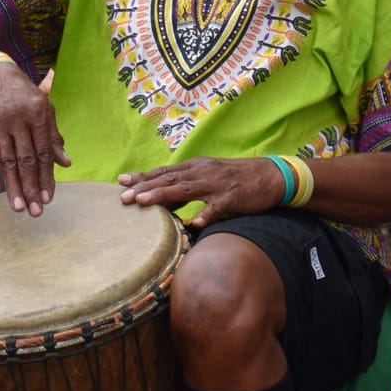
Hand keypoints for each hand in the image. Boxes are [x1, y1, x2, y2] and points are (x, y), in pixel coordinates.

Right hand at [0, 63, 70, 214]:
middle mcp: (19, 118)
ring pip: (7, 160)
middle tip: (35, 211)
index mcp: (39, 113)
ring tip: (18, 207)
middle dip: (32, 188)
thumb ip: (53, 136)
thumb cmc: (21, 94)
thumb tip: (65, 163)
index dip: (47, 177)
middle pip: (27, 160)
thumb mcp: (43, 108)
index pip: (44, 152)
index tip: (48, 198)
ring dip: (13, 186)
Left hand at [118, 157, 287, 227]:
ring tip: (145, 202)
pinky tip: (195, 224)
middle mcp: (203, 172)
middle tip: (124, 196)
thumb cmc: (236, 179)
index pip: (164, 171)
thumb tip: (162, 200)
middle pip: (169, 178)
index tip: (122, 181)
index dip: (143, 176)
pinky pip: (217, 207)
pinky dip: (206, 214)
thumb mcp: (209, 177)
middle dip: (145, 187)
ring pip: (186, 189)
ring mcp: (217, 185)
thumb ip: (187, 187)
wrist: (269, 175)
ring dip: (164, 194)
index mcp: (196, 167)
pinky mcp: (232, 198)